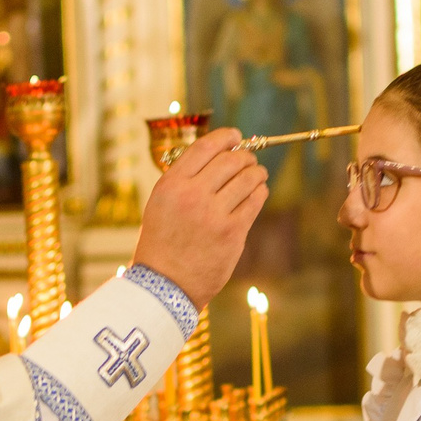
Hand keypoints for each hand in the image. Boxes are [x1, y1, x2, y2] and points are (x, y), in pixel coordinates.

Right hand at [131, 128, 269, 306]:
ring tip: (257, 174)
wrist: (165, 284)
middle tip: (249, 159)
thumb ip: (184, 178)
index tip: (235, 136)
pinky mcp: (232, 233)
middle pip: (230, 160)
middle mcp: (192, 195)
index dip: (225, 137)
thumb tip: (217, 154)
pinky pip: (255, 201)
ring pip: (247, 178)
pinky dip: (260, 191)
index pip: (205, 147)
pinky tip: (258, 191)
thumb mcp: (160, 203)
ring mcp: (214, 215)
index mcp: (171, 185)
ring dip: (257, 172)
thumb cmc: (162, 242)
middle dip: (245, 156)